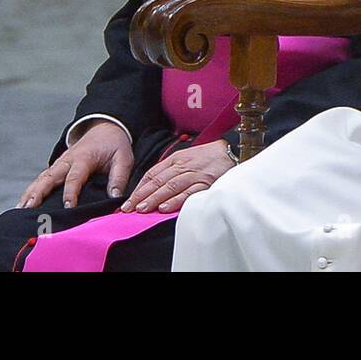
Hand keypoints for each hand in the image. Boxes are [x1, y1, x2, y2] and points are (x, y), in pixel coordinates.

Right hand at [17, 121, 132, 208]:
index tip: (68, 207)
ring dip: (30, 194)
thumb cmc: (114, 146)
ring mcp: (59, 165)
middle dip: (38, 193)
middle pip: (49, 177)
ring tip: (19, 210)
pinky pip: (41, 181)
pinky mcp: (56, 169)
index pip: (74, 177)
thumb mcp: (123, 158)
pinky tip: (23, 206)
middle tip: (28, 209)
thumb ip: (119, 177)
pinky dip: (31, 192)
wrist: (105, 129)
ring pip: (41, 179)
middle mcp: (66, 161)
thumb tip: (115, 197)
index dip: (71, 192)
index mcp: (83, 158)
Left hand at [119, 140, 234, 214]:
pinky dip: (176, 200)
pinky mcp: (206, 183)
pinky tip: (165, 208)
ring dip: (154, 198)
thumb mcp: (187, 157)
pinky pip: (188, 192)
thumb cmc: (209, 156)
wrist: (233, 150)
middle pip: (158, 181)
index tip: (128, 200)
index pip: (152, 173)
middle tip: (129, 208)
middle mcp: (183, 166)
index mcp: (176, 159)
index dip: (139, 188)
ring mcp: (194, 175)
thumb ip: (171, 169)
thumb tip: (153, 185)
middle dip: (142, 195)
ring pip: (170, 187)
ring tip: (142, 209)